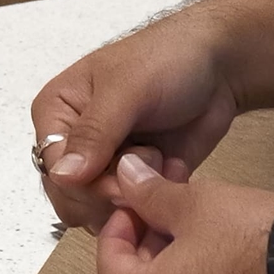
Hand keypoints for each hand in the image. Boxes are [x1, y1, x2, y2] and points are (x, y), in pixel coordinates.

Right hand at [30, 7, 241, 229]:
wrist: (219, 66)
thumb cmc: (167, 60)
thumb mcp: (127, 89)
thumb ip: (94, 133)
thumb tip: (62, 175)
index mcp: (57, 113)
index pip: (54, 169)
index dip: (85, 185)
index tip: (121, 185)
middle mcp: (75, 142)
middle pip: (72, 197)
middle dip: (111, 193)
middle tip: (148, 164)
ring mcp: (106, 165)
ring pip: (101, 211)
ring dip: (135, 197)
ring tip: (160, 159)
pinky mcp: (135, 182)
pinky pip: (133, 212)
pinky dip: (156, 201)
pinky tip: (173, 170)